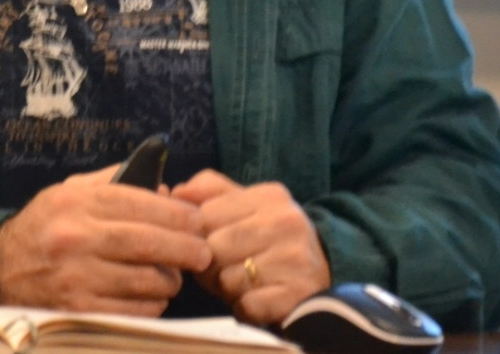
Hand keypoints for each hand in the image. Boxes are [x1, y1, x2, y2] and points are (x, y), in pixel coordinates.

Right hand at [0, 164, 212, 315]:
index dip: (177, 214)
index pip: (140, 204)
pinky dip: (152, 304)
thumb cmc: (43, 230)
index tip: (197, 221)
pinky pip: (136, 310)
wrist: (0, 275)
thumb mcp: (66, 193)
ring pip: (148, 281)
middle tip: (203, 252)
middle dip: (186, 248)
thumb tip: (161, 187)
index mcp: (75, 203)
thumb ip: (111, 182)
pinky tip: (150, 295)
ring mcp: (77, 278)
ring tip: (172, 275)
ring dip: (169, 280)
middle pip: (150, 243)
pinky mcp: (80, 312)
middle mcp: (76, 238)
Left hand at [172, 170, 331, 325]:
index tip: (212, 242)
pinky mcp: (297, 294)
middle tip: (227, 267)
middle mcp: (286, 222)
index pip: (205, 215)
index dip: (200, 235)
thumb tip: (175, 192)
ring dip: (228, 288)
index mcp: (269, 195)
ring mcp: (295, 259)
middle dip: (211, 264)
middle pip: (213, 248)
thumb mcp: (246, 204)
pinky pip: (246, 305)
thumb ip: (210, 191)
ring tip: (245, 282)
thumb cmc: (271, 237)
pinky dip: (245, 308)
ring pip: (227, 279)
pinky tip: (258, 298)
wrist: (324, 271)